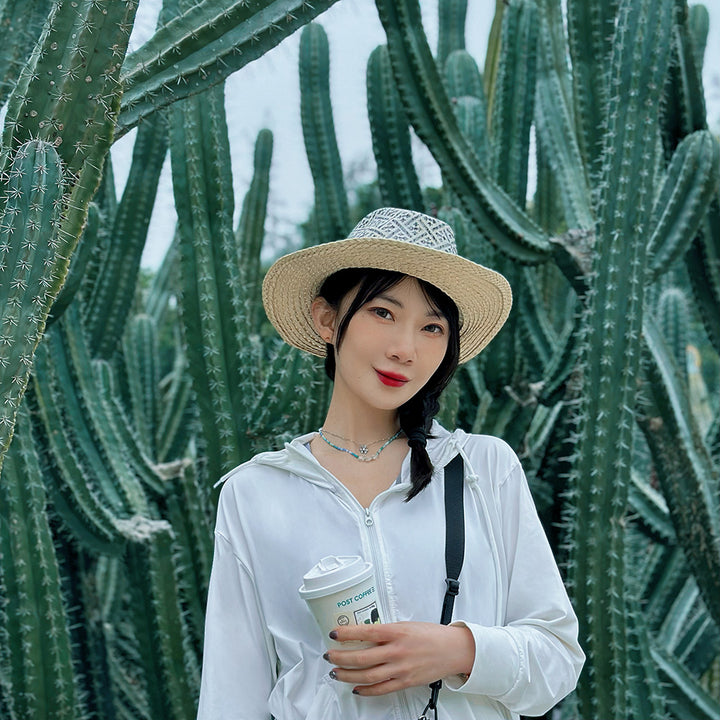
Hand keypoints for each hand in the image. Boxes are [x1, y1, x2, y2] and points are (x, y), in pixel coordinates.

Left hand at [324, 622, 473, 695]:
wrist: (453, 650)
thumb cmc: (431, 634)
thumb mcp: (406, 625)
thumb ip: (386, 631)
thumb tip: (364, 634)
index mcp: (396, 632)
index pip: (365, 632)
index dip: (346, 634)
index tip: (333, 633)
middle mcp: (397, 651)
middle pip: (362, 657)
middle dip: (341, 657)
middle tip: (329, 655)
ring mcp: (401, 668)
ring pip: (367, 675)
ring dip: (348, 675)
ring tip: (336, 673)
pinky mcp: (405, 682)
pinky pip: (381, 689)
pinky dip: (366, 690)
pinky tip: (357, 688)